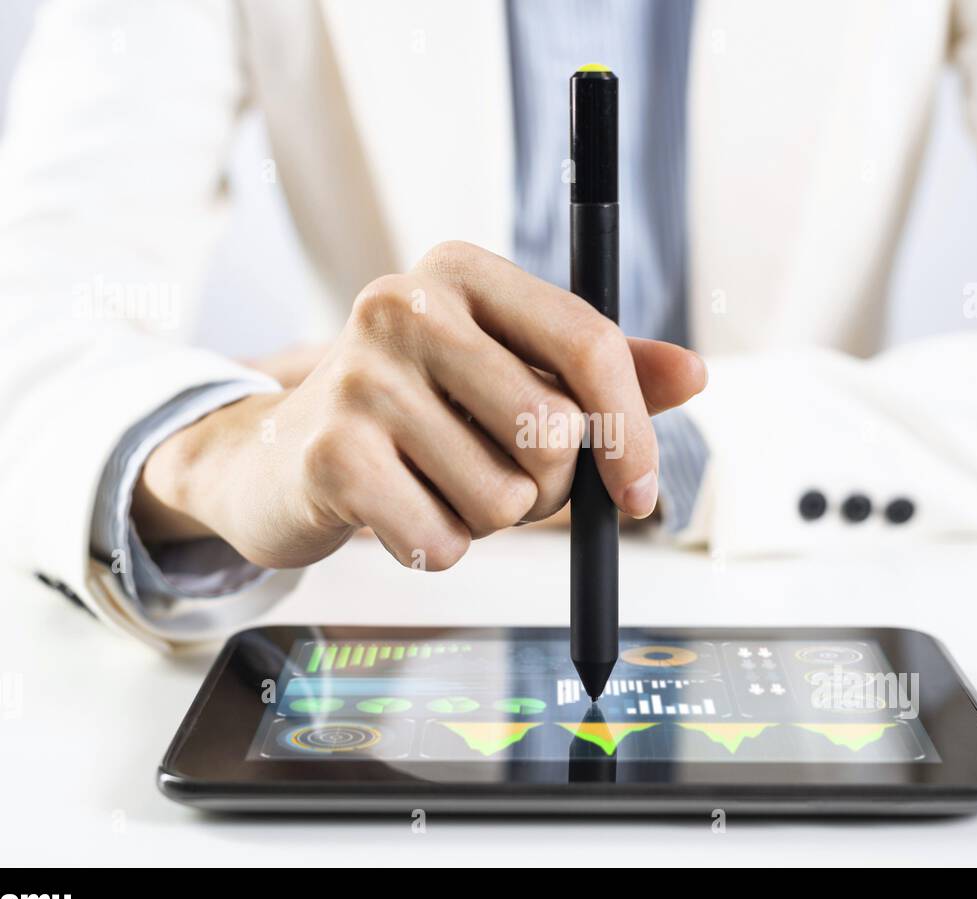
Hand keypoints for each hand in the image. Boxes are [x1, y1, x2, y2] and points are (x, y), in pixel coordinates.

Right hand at [133, 242, 705, 569]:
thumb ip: (601, 373)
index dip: (632, 432)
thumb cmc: (417, 413)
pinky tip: (399, 511)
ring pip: (504, 498)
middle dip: (543, 484)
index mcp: (463, 273)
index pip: (589, 346)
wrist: (281, 454)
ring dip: (487, 519)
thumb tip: (695, 373)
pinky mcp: (330, 454)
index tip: (639, 493)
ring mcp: (360, 376)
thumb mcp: (508, 373)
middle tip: (494, 473)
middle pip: (553, 433)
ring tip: (436, 484)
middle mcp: (405, 304)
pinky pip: (444, 541)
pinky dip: (438, 548)